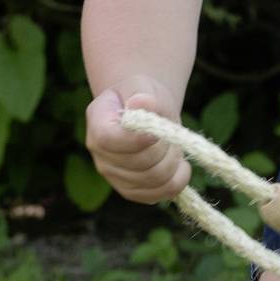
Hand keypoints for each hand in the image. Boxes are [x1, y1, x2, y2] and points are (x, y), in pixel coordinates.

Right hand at [86, 88, 191, 203]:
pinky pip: (160, 193)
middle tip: (173, 131)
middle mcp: (100, 155)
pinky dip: (178, 180)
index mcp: (97, 123)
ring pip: (153, 179)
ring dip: (174, 160)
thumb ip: (144, 96)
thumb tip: (141, 103)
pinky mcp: (132, 191)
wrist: (144, 114)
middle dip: (165, 146)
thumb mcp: (143, 87)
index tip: (157, 131)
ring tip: (176, 144)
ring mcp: (114, 177)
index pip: (109, 140)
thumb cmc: (142, 97)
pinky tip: (182, 165)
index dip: (136, 140)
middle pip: (138, 162)